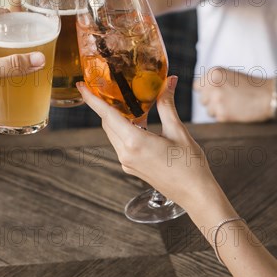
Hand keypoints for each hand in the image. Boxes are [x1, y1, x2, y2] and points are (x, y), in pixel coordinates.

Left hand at [77, 77, 222, 213]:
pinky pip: (121, 143)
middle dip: (105, 104)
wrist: (195, 195)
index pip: (106, 115)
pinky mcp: (130, 167)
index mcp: (135, 142)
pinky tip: (139, 121)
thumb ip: (167, 105)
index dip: (91, 99)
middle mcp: (125, 153)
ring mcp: (126, 162)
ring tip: (128, 102)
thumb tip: (170, 82)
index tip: (81, 86)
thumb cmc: (190, 166)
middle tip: (106, 87)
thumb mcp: (178, 131)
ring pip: (113, 133)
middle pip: (107, 122)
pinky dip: (124, 129)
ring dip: (116, 117)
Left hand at [194, 67, 272, 121]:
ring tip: (233, 105)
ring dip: (217, 110)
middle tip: (227, 101)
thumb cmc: (252, 85)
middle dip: (211, 101)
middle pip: (202, 99)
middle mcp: (212, 86)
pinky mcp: (222, 114)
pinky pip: (217, 118)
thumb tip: (198, 91)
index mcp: (214, 73)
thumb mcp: (230, 75)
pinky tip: (236, 111)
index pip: (196, 86)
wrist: (270, 95)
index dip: (205, 91)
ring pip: (208, 110)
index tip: (213, 94)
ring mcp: (216, 100)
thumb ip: (214, 81)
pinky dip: (225, 117)